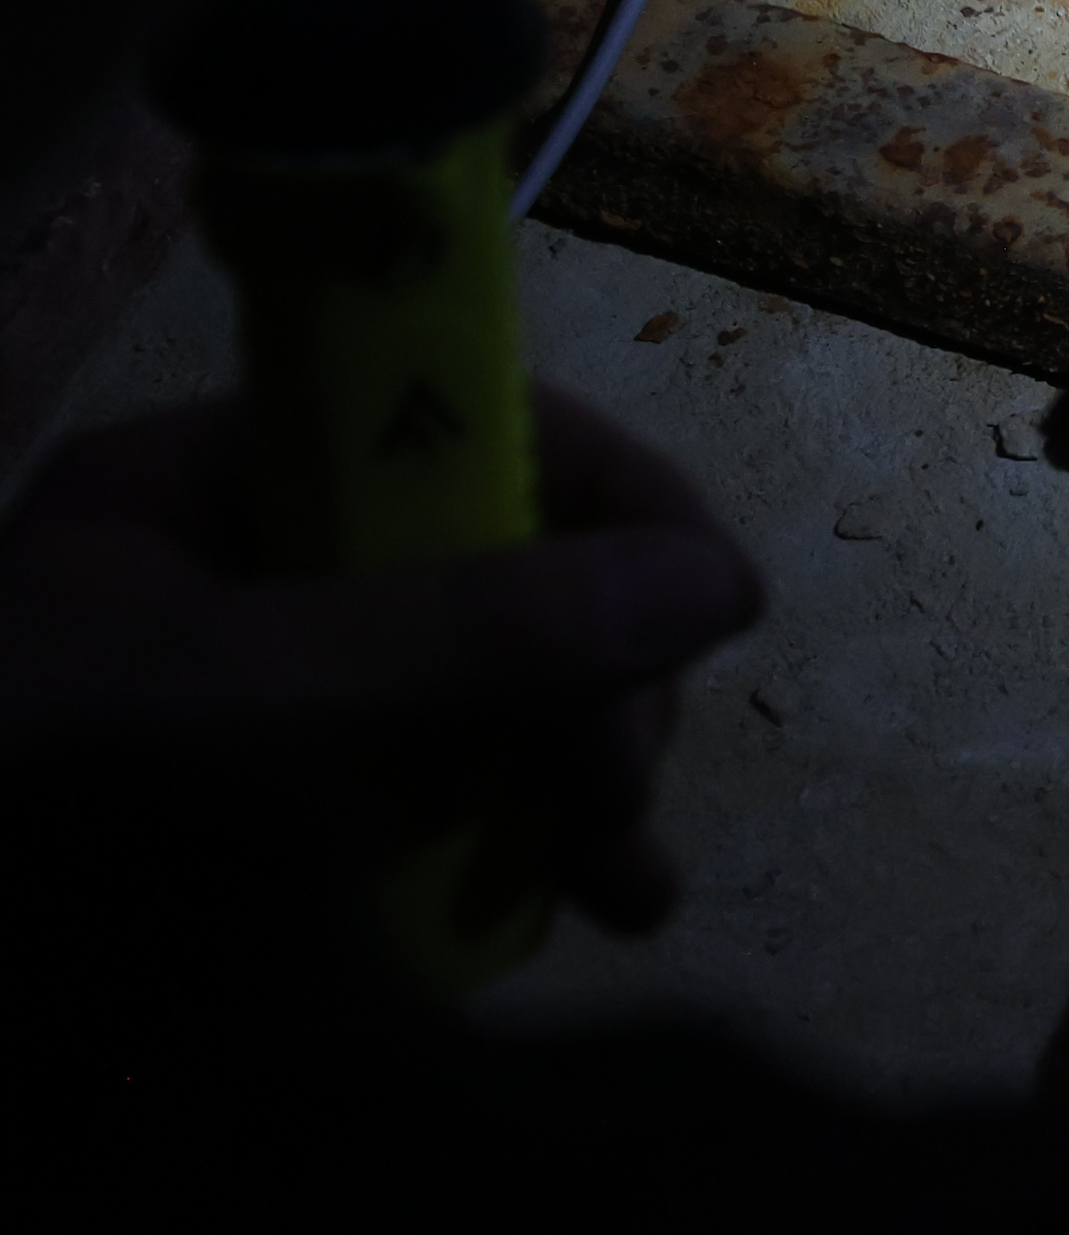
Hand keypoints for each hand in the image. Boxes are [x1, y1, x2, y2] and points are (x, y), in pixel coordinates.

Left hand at [0, 383, 764, 932]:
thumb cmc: (1, 791)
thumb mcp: (219, 706)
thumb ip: (462, 639)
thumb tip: (722, 583)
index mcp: (214, 485)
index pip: (465, 424)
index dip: (607, 501)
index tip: (708, 614)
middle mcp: (233, 577)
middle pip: (487, 579)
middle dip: (587, 689)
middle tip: (618, 815)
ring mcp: (234, 717)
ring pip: (463, 712)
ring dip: (561, 788)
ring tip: (614, 894)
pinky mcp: (232, 848)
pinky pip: (404, 821)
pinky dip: (483, 860)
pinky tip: (528, 917)